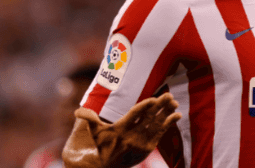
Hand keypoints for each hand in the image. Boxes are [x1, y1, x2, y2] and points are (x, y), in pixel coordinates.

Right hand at [63, 92, 181, 167]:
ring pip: (157, 125)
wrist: (107, 167)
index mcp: (120, 130)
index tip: (153, 99)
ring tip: (175, 102)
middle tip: (169, 95)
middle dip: (160, 106)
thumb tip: (77, 111)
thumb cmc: (100, 145)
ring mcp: (141, 143)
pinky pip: (161, 134)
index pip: (134, 116)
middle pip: (149, 118)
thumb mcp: (94, 133)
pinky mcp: (148, 148)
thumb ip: (89, 119)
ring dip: (167, 113)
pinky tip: (177, 115)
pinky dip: (169, 124)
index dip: (144, 108)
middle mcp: (132, 137)